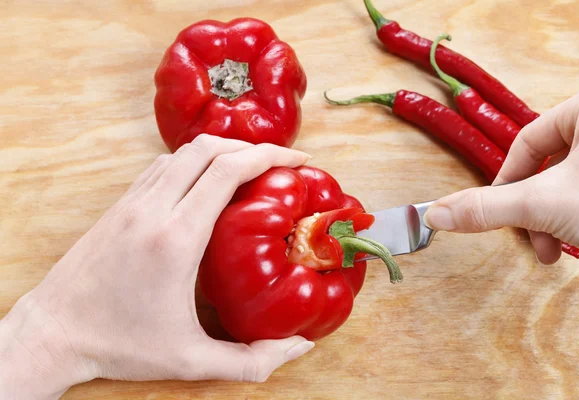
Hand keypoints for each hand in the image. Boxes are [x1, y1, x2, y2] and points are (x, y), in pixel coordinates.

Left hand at [0, 135, 313, 399]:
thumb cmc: (119, 345)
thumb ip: (250, 360)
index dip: (268, 157)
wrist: (53, 332)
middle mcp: (152, 209)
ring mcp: (132, 203)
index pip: (226, 171)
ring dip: (221, 150)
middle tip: (280, 160)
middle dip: (252, 147)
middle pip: (208, 149)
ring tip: (249, 167)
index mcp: (176, 238)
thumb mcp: (191, 360)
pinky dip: (192, 162)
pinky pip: (161, 166)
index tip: (297, 160)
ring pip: (182, 152)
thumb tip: (298, 347)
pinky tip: (205, 182)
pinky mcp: (120, 206)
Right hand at [424, 81, 578, 263]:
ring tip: (564, 250)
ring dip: (561, 221)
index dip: (507, 182)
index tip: (501, 213)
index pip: (528, 141)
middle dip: (539, 212)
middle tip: (537, 243)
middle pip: (553, 166)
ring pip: (577, 183)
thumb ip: (487, 208)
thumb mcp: (546, 205)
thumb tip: (439, 213)